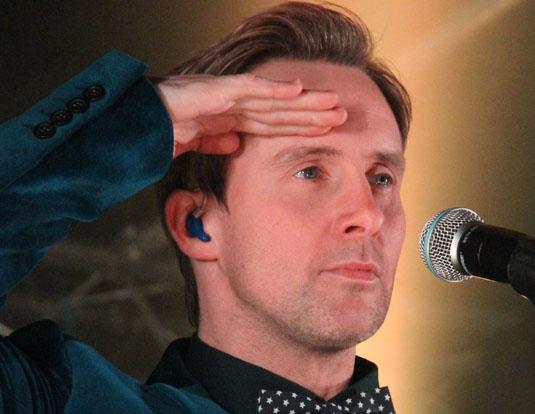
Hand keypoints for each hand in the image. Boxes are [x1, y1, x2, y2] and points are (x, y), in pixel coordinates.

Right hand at [154, 73, 346, 157]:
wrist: (133, 126)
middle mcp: (233, 104)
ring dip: (304, 100)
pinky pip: (248, 90)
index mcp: (230, 118)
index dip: (301, 126)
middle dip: (312, 112)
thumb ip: (216, 142)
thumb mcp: (195, 144)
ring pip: (273, 98)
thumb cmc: (159, 133)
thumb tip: (236, 143)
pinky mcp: (214, 92)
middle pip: (281, 109)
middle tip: (344, 114)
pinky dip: (273, 90)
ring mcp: (225, 95)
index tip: (327, 130)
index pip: (274, 122)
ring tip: (333, 102)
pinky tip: (297, 90)